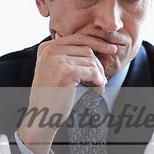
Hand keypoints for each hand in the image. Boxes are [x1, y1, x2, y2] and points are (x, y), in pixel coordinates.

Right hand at [18, 33, 116, 153]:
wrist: (42, 116)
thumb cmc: (53, 96)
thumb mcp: (57, 70)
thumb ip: (69, 56)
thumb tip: (95, 45)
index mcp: (47, 47)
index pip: (78, 38)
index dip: (97, 42)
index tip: (111, 49)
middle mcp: (50, 50)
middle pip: (87, 49)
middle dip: (99, 65)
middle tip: (101, 81)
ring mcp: (57, 60)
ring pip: (92, 61)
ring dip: (99, 76)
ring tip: (97, 89)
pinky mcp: (66, 72)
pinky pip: (93, 73)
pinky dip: (99, 83)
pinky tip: (97, 92)